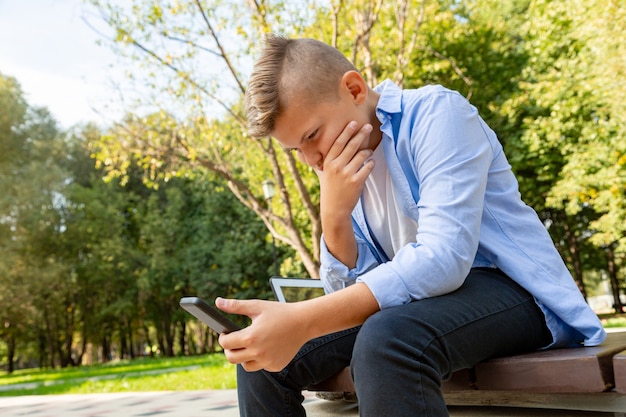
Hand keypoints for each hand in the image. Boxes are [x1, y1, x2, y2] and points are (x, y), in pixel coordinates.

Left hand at [216, 298, 308, 371]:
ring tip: (249, 345)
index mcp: (251, 337)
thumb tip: (218, 302)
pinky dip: (259, 359)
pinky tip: (265, 348)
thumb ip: (236, 306)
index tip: (225, 334)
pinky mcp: (276, 366)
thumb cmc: (280, 312)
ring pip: (245, 365)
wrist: (304, 322)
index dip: (223, 338)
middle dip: (229, 350)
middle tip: (233, 341)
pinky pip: (260, 366)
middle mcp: (258, 352)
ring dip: (244, 357)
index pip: (226, 343)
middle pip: (231, 358)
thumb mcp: (257, 306)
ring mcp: (268, 361)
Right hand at [318, 121, 374, 266]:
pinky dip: (370, 163)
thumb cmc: (329, 191)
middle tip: (368, 127)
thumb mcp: (323, 175)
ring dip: (367, 151)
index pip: (338, 143)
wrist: (334, 210)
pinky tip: (371, 162)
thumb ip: (325, 163)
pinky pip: (367, 167)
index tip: (353, 123)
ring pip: (361, 156)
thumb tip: (321, 151)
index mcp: (328, 163)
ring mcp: (346, 174)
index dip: (346, 132)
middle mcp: (336, 167)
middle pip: (351, 146)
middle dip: (361, 134)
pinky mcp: (356, 182)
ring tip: (369, 150)